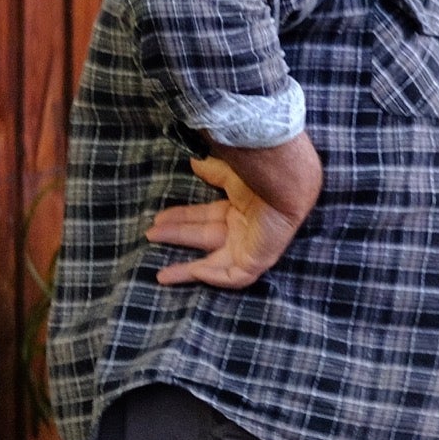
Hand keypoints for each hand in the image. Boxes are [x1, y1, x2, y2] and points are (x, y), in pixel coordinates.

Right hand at [147, 156, 302, 288]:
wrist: (288, 183)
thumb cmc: (264, 175)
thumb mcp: (231, 174)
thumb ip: (213, 171)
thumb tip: (195, 161)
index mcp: (240, 208)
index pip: (204, 217)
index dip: (181, 218)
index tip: (158, 218)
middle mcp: (244, 227)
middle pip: (204, 237)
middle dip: (177, 236)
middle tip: (150, 235)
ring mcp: (252, 245)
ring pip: (215, 264)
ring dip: (188, 269)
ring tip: (161, 275)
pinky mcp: (259, 259)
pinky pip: (235, 277)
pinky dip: (215, 277)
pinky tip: (195, 272)